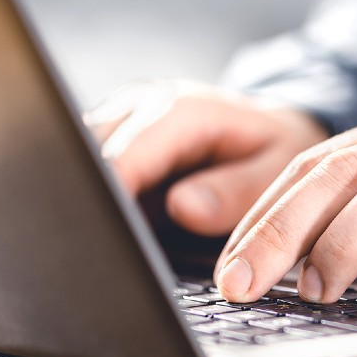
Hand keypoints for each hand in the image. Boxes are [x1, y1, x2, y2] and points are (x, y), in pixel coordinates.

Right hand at [86, 80, 328, 235]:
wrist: (272, 131)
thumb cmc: (276, 149)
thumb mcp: (277, 168)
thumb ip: (236, 190)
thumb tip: (184, 208)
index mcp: (182, 110)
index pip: (127, 150)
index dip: (111, 189)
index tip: (106, 228)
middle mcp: (141, 110)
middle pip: (88, 151)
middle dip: (92, 197)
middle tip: (108, 247)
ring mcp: (120, 127)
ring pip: (79, 162)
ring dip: (89, 199)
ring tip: (109, 244)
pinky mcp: (111, 150)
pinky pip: (88, 174)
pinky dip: (95, 203)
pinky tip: (111, 234)